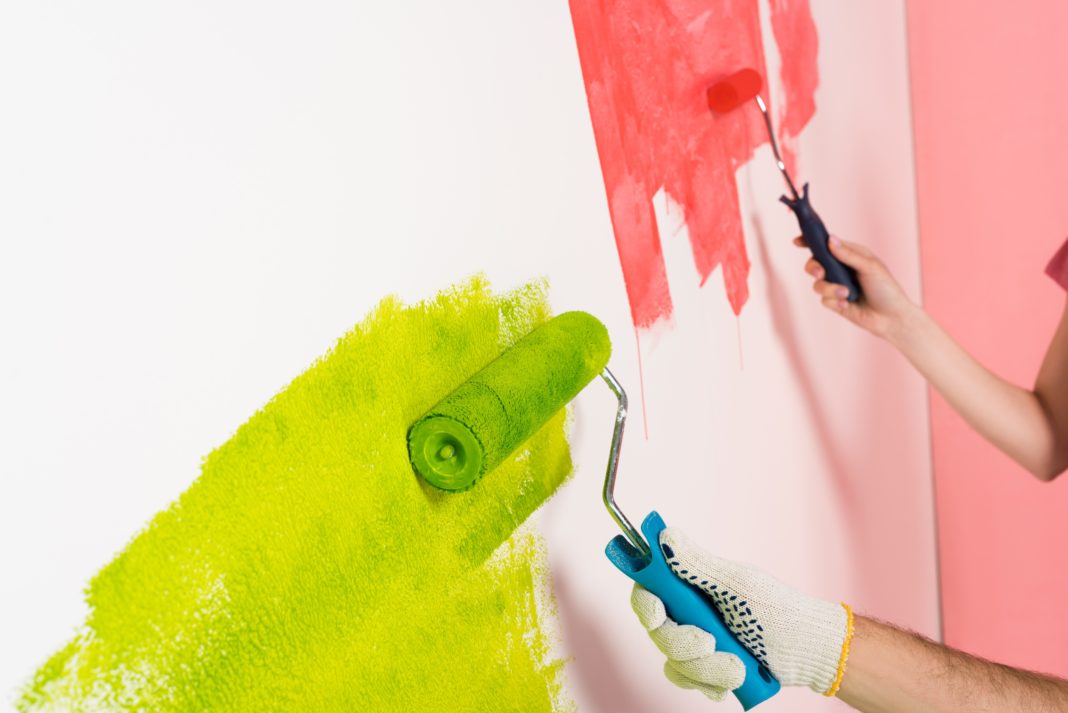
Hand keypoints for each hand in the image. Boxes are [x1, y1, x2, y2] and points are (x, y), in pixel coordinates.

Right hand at [631, 528, 852, 698]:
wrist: (806, 651)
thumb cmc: (778, 610)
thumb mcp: (737, 584)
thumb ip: (697, 564)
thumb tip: (665, 536)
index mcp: (690, 586)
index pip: (647, 592)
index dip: (646, 604)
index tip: (660, 613)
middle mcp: (687, 613)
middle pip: (658, 633)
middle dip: (683, 644)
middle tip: (710, 643)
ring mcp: (695, 643)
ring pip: (674, 662)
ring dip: (705, 669)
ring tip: (738, 668)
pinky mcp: (706, 669)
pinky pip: (689, 682)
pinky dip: (710, 684)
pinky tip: (733, 679)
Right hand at [795, 236, 916, 339]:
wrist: (891, 317)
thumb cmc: (886, 289)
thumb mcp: (870, 267)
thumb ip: (849, 255)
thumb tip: (830, 240)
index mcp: (849, 255)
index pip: (826, 245)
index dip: (810, 242)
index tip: (797, 242)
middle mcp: (840, 269)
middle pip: (814, 264)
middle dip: (813, 268)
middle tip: (820, 273)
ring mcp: (836, 286)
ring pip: (817, 284)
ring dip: (830, 289)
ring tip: (847, 294)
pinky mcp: (835, 302)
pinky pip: (824, 300)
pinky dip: (835, 302)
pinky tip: (847, 305)